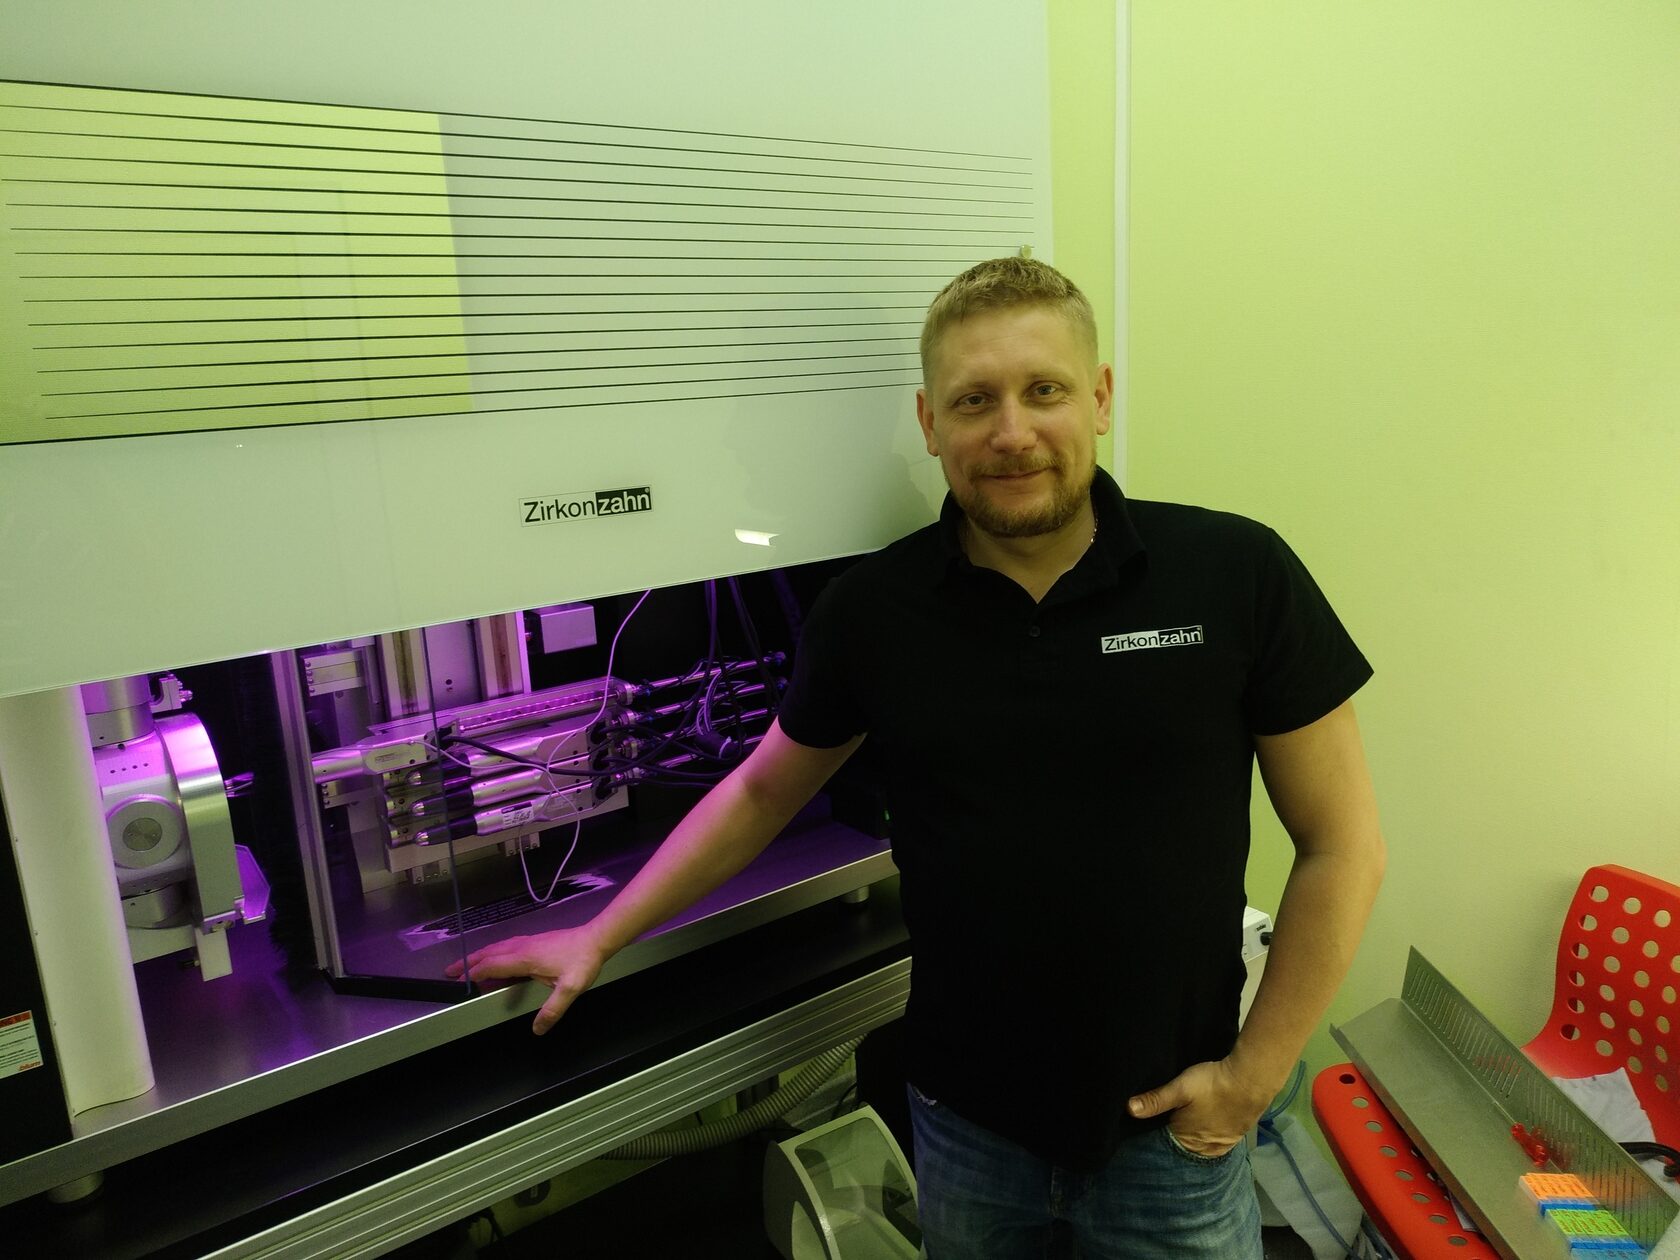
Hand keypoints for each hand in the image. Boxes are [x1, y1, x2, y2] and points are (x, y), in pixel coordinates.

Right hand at [444, 927, 607, 1034]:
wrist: (597, 938)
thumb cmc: (583, 962)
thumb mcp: (570, 989)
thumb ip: (553, 1010)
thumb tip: (536, 1030)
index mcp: (526, 958)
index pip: (493, 965)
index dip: (474, 973)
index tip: (458, 981)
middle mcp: (523, 947)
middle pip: (489, 953)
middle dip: (468, 962)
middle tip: (449, 970)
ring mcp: (529, 941)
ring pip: (497, 947)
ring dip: (480, 955)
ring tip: (467, 964)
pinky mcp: (536, 940)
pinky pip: (507, 945)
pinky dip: (494, 952)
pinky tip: (497, 956)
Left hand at [1126, 1058, 1273, 1157]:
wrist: (1250, 1080)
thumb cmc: (1212, 1084)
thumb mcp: (1180, 1088)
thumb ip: (1155, 1100)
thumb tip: (1127, 1109)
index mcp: (1188, 1141)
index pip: (1165, 1147)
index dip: (1155, 1139)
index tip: (1144, 1132)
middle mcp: (1204, 1149)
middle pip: (1183, 1148)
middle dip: (1173, 1141)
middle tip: (1163, 1127)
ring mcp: (1222, 1144)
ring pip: (1200, 1147)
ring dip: (1191, 1140)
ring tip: (1183, 1127)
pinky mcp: (1235, 1136)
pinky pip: (1215, 1143)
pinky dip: (1207, 1138)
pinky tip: (1203, 1128)